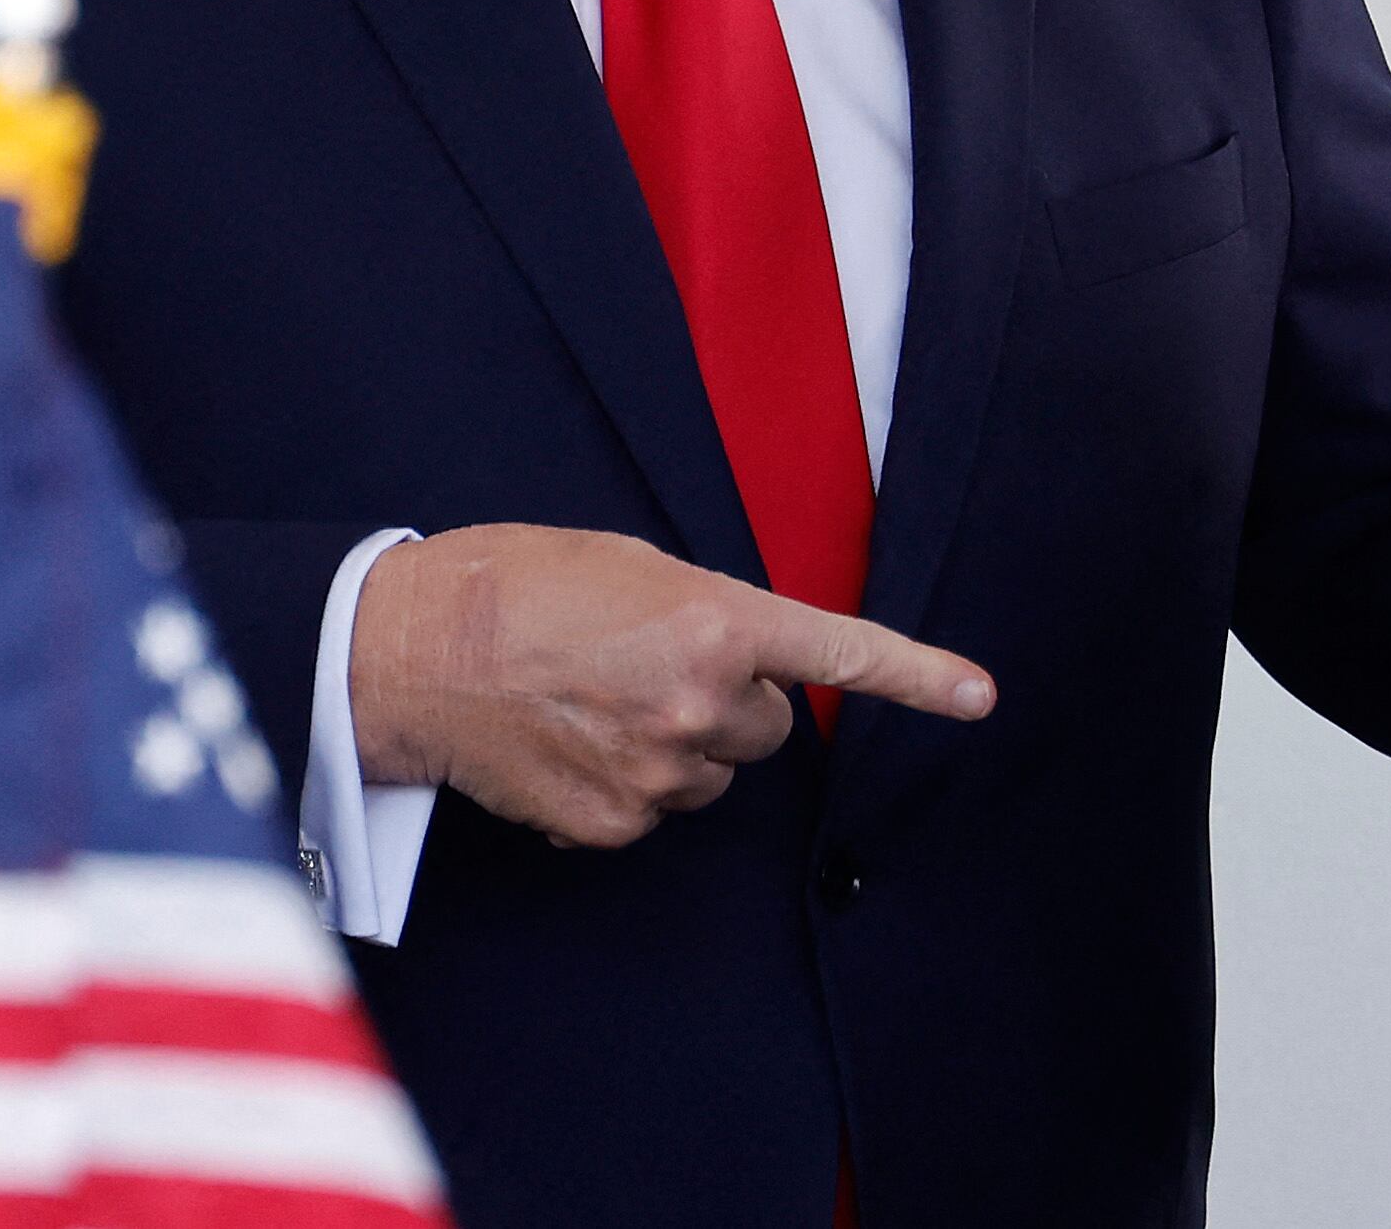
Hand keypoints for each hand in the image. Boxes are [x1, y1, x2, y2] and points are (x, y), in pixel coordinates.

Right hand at [347, 523, 996, 847]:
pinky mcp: (612, 824)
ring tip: (592, 701)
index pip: (840, 654)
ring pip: (711, 772)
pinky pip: (652, 810)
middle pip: (767, 725)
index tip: (980, 698)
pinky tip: (567, 744)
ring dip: (676, 743)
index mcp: (715, 622)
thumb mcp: (629, 565)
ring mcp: (659, 771)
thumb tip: (738, 659)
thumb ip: (705, 610)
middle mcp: (702, 702)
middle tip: (648, 667)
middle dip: (729, 700)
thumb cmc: (513, 584)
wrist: (410, 650)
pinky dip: (623, 785)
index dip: (919, 677)